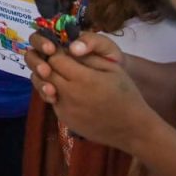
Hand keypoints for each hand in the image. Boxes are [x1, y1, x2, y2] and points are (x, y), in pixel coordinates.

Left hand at [31, 31, 144, 150]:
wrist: (132, 128)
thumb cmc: (125, 94)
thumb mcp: (112, 68)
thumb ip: (87, 56)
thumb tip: (67, 47)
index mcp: (83, 78)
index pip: (55, 58)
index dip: (56, 52)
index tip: (62, 50)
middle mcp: (70, 94)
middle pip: (45, 71)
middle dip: (49, 63)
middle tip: (59, 61)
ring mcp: (65, 108)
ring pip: (44, 86)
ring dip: (49, 78)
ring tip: (62, 76)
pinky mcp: (63, 119)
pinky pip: (52, 100)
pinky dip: (56, 93)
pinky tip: (69, 92)